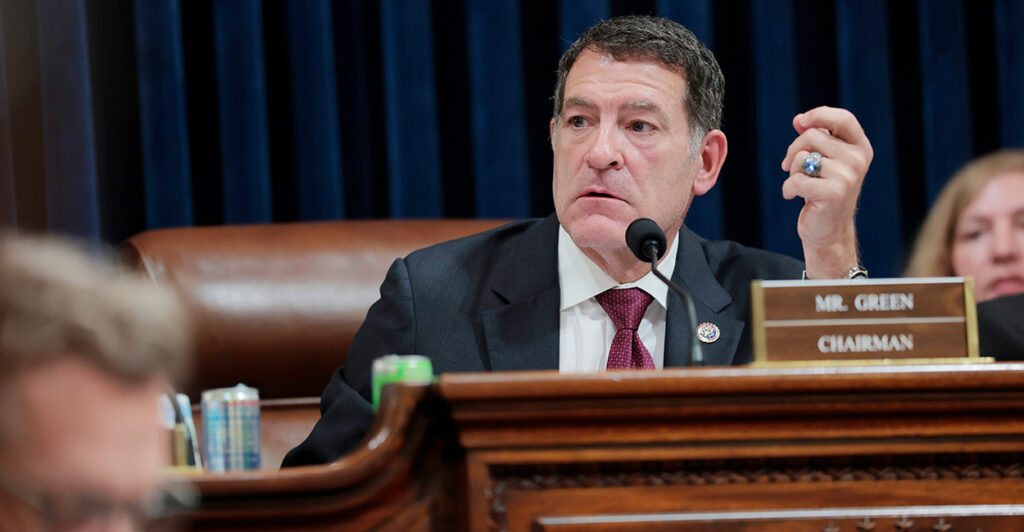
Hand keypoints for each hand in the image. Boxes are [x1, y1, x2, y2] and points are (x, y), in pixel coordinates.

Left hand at [780, 106, 872, 278]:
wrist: (829, 230)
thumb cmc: (823, 192)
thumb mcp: (824, 162)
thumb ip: (816, 138)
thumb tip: (798, 119)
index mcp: (860, 148)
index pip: (843, 118)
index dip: (819, 114)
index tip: (801, 122)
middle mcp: (858, 160)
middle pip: (813, 136)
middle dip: (793, 149)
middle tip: (789, 166)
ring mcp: (848, 177)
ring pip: (802, 158)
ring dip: (791, 171)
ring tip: (799, 184)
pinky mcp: (833, 193)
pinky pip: (796, 179)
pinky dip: (787, 188)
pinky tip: (792, 196)